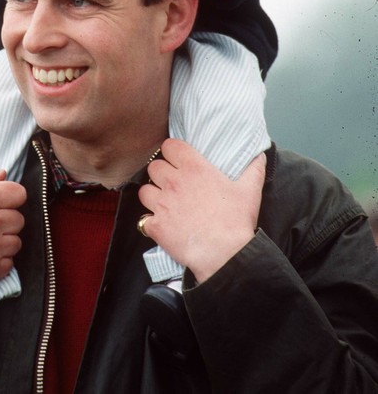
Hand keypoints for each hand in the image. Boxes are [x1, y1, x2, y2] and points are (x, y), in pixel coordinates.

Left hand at [139, 139, 265, 281]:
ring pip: (144, 190)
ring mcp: (162, 204)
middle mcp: (173, 182)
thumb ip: (253, 169)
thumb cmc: (236, 221)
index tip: (177, 159)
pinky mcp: (156, 226)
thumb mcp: (250, 190)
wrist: (225, 255)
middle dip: (161, 173)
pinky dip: (150, 223)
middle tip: (171, 183)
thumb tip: (259, 155)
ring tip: (163, 203)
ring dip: (152, 196)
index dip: (172, 151)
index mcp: (194, 168)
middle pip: (154, 167)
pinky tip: (161, 226)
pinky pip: (143, 219)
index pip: (169, 146)